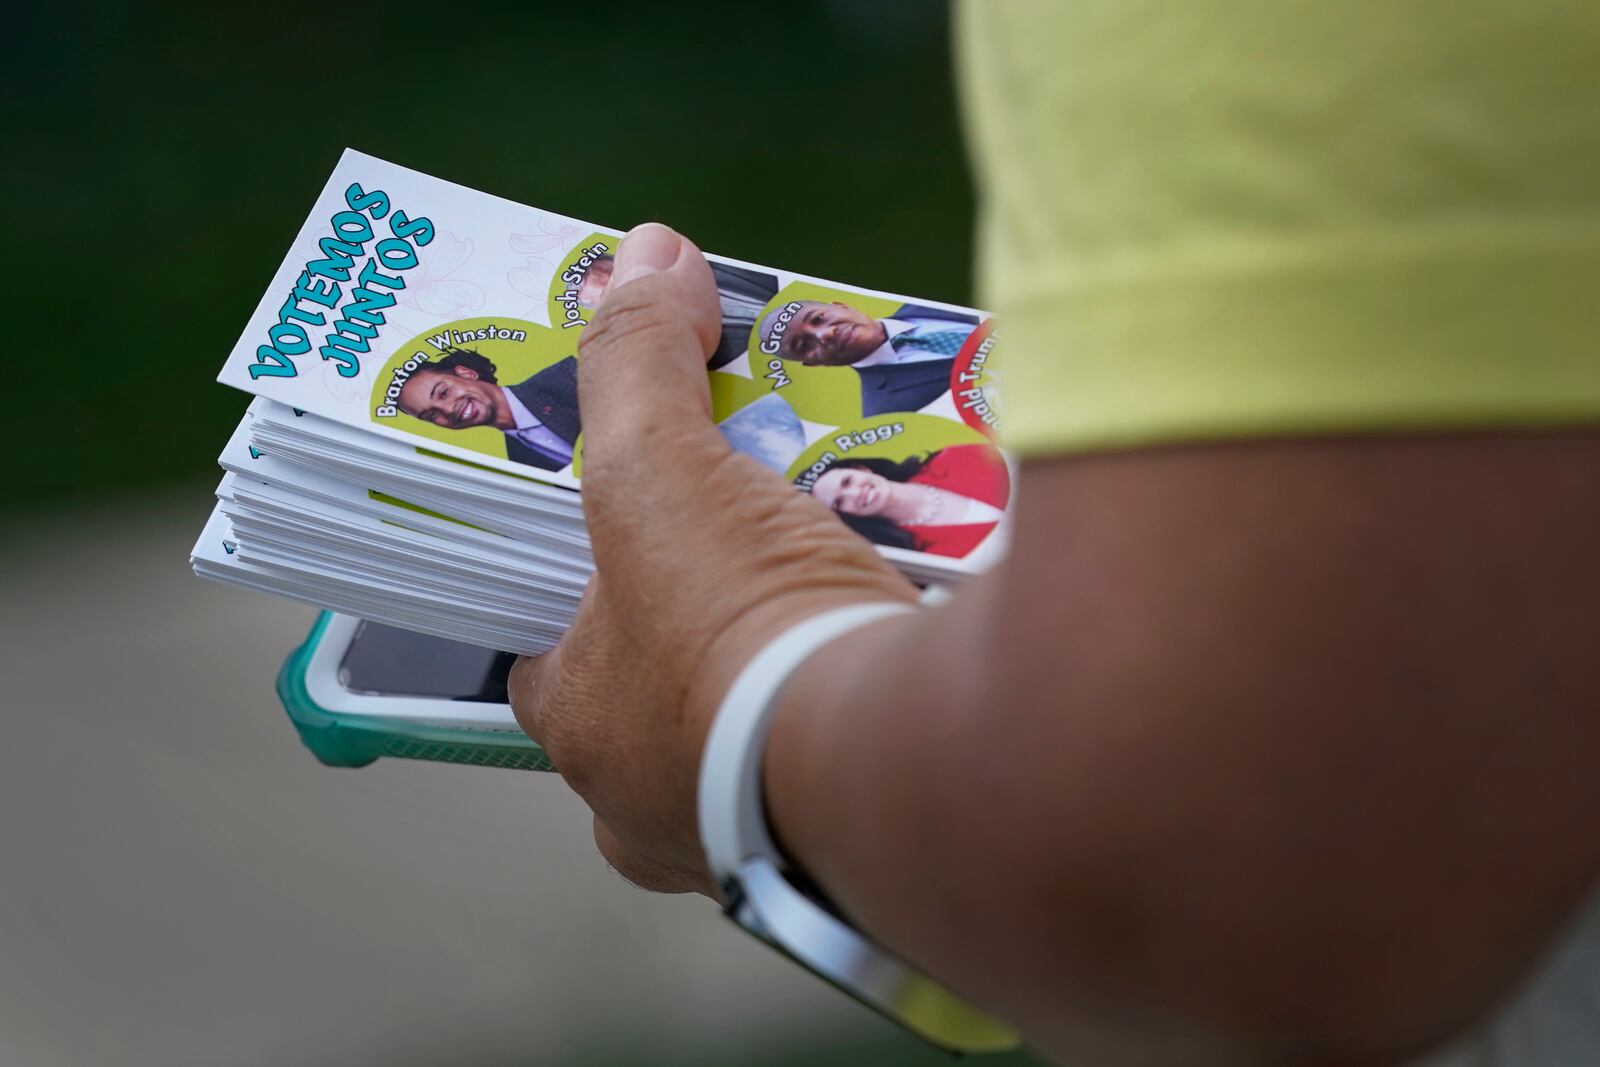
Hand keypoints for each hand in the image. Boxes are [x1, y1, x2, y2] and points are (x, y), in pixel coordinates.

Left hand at [508, 223, 916, 895]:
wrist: (910, 762)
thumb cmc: (738, 633)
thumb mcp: (659, 473)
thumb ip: (639, 364)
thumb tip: (645, 253)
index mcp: (584, 733)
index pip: (551, 655)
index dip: (584, 587)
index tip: (630, 533)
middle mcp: (656, 809)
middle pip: (665, 694)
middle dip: (702, 623)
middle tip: (748, 543)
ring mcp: (762, 840)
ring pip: (762, 730)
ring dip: (790, 661)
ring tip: (832, 567)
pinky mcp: (864, 843)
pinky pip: (851, 751)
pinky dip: (867, 694)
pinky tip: (905, 627)